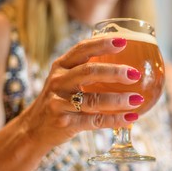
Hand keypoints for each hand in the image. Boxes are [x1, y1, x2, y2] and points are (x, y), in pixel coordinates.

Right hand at [18, 36, 141, 147]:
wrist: (34, 128)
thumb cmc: (59, 100)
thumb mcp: (65, 80)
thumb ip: (86, 71)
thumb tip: (125, 64)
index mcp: (61, 66)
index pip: (82, 49)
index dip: (102, 44)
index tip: (123, 41)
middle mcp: (58, 82)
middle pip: (88, 72)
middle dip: (114, 72)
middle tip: (135, 74)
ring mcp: (59, 103)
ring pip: (93, 100)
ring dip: (118, 100)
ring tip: (138, 99)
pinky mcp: (64, 123)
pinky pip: (94, 121)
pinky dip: (114, 120)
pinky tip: (131, 117)